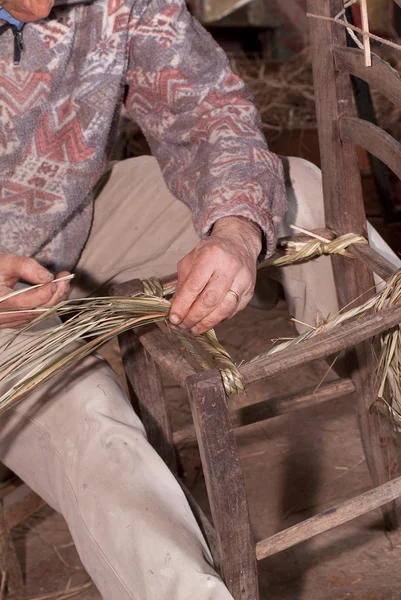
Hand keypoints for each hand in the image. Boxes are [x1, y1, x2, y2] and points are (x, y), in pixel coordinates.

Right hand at [0, 254, 70, 328]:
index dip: (51, 289)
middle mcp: (2, 317)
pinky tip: (52, 293)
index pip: (34, 301)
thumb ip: (25, 267)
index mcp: (0, 302)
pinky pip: (33, 317)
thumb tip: (48, 276)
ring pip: (38, 316)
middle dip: (57, 294)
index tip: (60, 276)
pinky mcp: (11, 323)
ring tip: (62, 283)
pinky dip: (45, 305)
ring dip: (54, 300)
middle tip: (66, 278)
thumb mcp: (3, 262)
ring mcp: (6, 323)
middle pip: (39, 310)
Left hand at [169, 216, 261, 334]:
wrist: (239, 243)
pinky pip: (233, 311)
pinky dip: (218, 319)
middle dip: (194, 316)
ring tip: (194, 328)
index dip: (183, 305)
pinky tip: (208, 321)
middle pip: (210, 300)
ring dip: (206, 323)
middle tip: (183, 325)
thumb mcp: (192, 259)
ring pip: (224, 309)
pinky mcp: (249, 291)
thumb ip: (183, 282)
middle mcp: (230, 267)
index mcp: (211, 255)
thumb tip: (176, 308)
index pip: (194, 285)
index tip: (174, 317)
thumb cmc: (212, 252)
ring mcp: (243, 280)